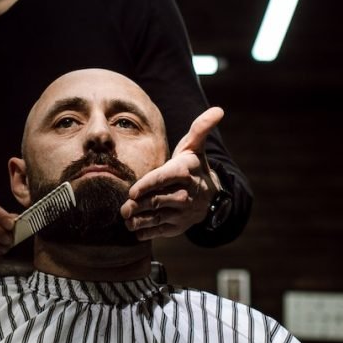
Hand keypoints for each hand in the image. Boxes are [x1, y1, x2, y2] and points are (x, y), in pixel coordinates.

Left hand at [121, 107, 224, 239]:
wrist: (210, 195)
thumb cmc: (193, 166)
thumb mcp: (195, 146)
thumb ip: (200, 128)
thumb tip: (218, 110)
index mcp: (185, 172)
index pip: (163, 179)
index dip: (146, 186)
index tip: (132, 191)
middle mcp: (185, 194)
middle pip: (156, 201)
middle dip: (138, 206)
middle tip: (123, 208)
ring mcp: (182, 212)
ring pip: (156, 218)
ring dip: (138, 220)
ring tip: (126, 217)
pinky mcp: (178, 226)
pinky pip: (159, 231)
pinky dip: (145, 232)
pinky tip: (135, 228)